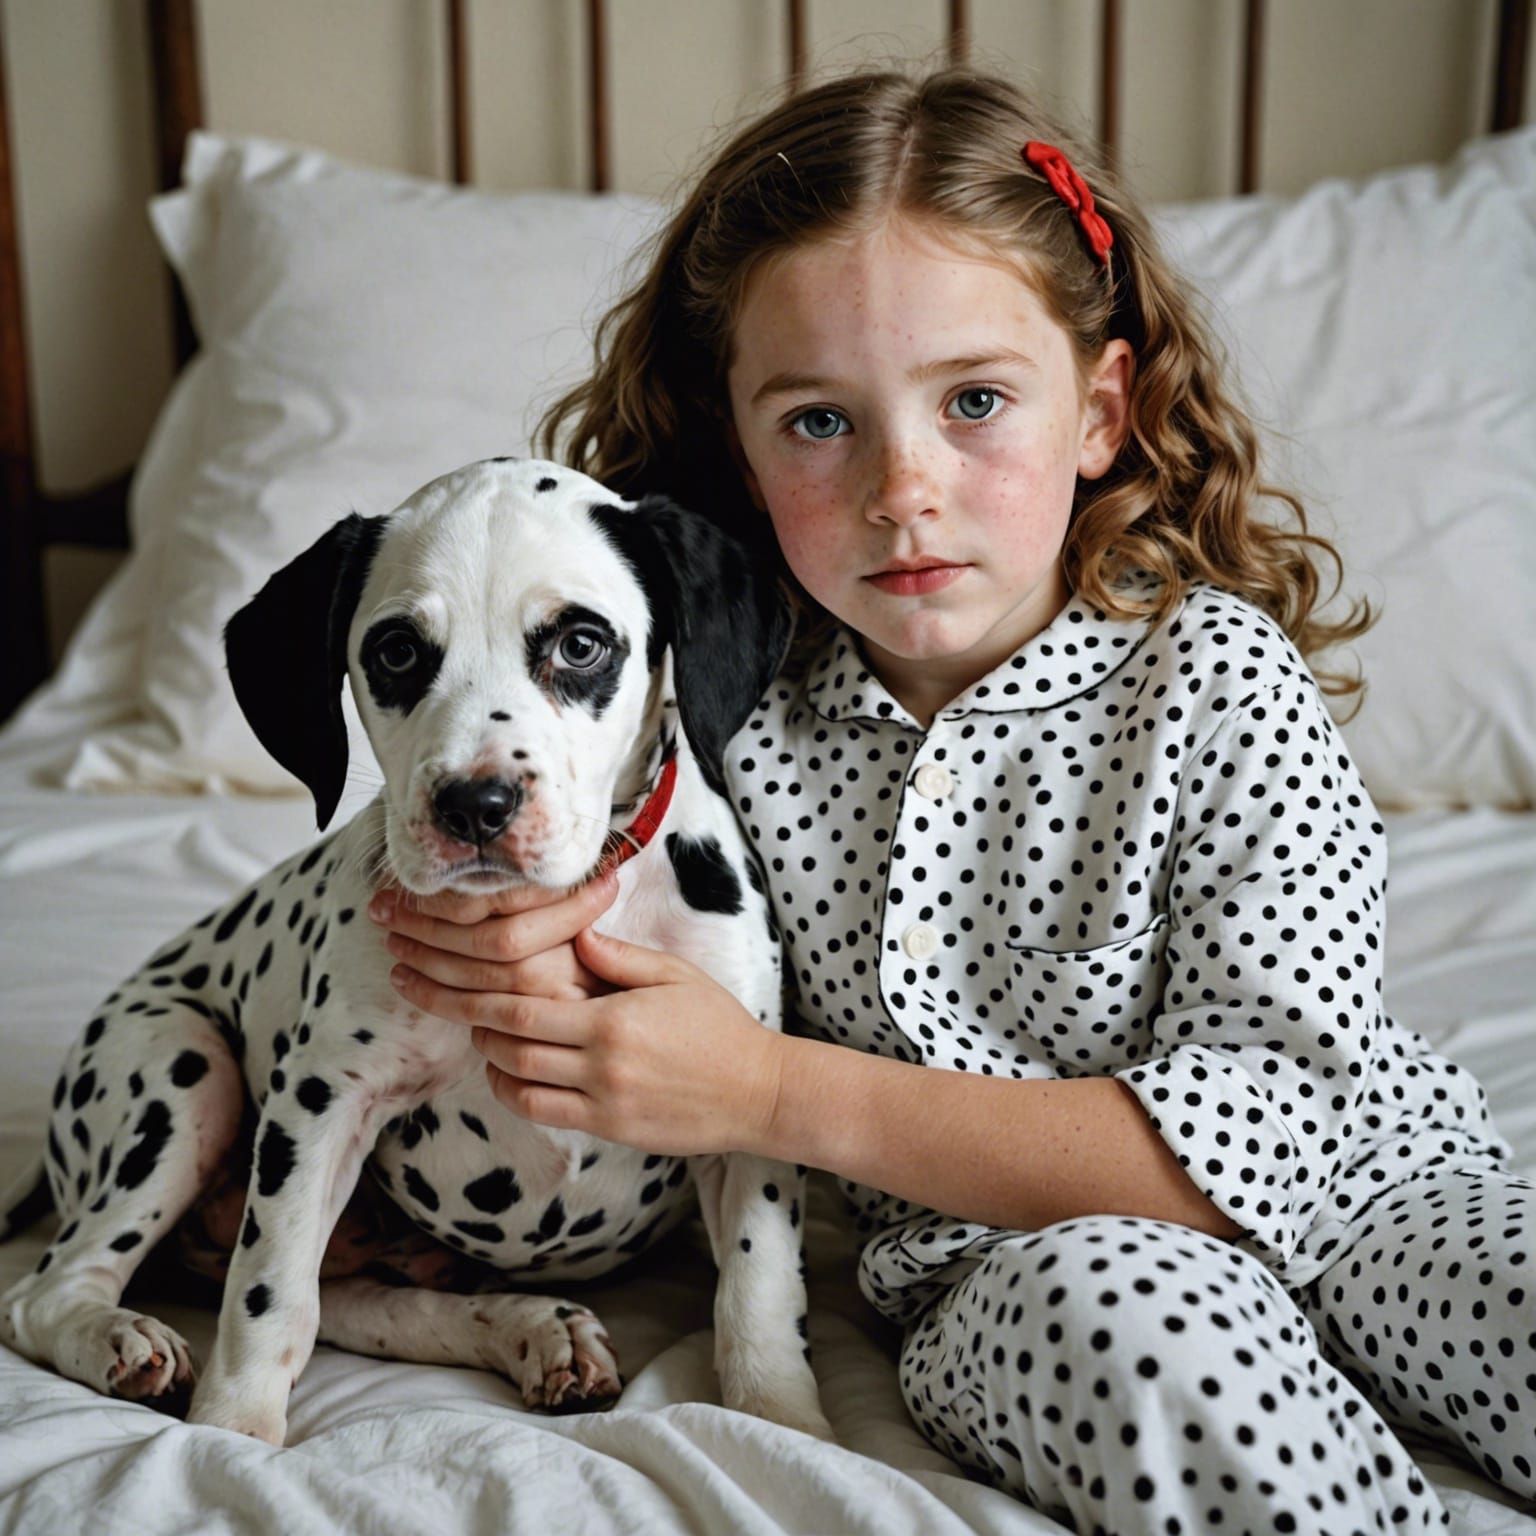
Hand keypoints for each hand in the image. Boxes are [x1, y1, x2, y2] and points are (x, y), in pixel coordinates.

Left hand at [368, 875, 784, 1157]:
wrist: (757, 1091)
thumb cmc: (718, 1025)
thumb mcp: (674, 976)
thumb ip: (618, 957)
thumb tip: (572, 936)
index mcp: (612, 1020)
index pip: (523, 1008)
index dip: (474, 995)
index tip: (441, 977)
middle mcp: (601, 1065)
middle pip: (509, 1045)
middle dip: (466, 1020)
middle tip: (434, 997)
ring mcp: (603, 1102)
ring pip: (518, 1083)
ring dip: (489, 1057)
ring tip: (476, 1032)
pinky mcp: (609, 1128)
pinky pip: (543, 1112)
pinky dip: (515, 1091)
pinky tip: (509, 1071)